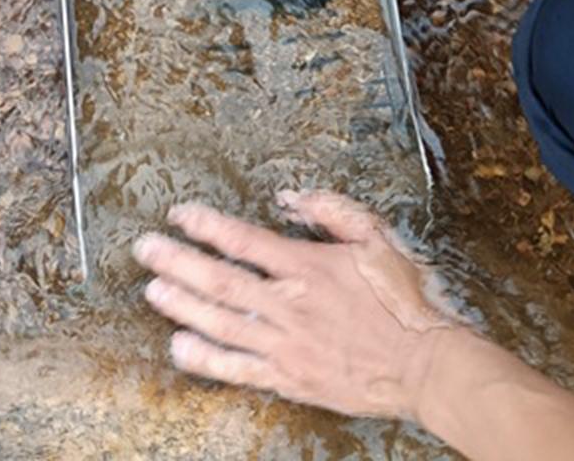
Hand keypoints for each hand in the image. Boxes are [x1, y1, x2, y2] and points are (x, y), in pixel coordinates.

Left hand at [133, 190, 469, 423]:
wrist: (428, 366)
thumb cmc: (404, 300)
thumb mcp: (376, 236)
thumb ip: (331, 210)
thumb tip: (290, 195)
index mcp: (307, 267)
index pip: (243, 241)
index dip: (206, 225)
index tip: (179, 214)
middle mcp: (290, 306)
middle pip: (220, 281)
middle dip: (177, 262)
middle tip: (145, 249)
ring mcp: (286, 345)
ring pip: (221, 324)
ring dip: (182, 306)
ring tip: (152, 290)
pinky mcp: (290, 378)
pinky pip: (238, 369)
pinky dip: (206, 359)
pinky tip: (179, 347)